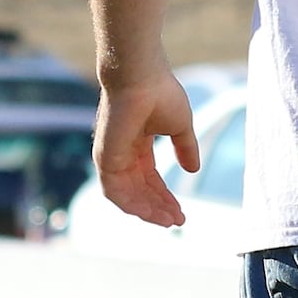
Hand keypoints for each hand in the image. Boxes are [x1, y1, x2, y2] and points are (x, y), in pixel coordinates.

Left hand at [93, 66, 198, 228]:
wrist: (141, 77)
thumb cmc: (160, 92)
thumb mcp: (179, 127)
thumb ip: (185, 149)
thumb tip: (193, 170)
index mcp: (137, 144)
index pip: (150, 178)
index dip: (165, 196)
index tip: (181, 211)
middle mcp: (122, 153)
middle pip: (140, 190)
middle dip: (159, 207)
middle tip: (178, 221)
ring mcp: (111, 157)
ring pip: (127, 196)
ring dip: (147, 210)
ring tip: (169, 221)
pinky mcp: (104, 159)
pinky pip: (115, 192)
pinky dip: (132, 205)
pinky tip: (150, 213)